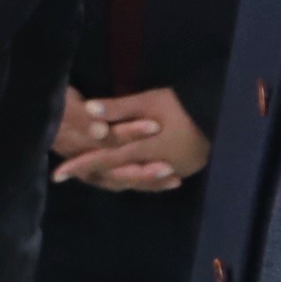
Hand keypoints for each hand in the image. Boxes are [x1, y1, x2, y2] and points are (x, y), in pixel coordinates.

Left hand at [53, 86, 210, 191]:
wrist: (224, 113)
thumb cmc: (183, 104)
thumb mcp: (149, 101)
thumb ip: (118, 107)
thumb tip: (87, 110)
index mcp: (142, 149)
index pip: (103, 160)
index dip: (80, 166)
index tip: (57, 174)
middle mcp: (153, 166)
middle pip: (117, 175)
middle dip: (92, 174)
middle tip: (70, 174)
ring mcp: (170, 171)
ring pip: (135, 180)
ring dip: (114, 178)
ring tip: (93, 174)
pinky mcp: (183, 169)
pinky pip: (154, 180)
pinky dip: (140, 179)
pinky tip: (129, 176)